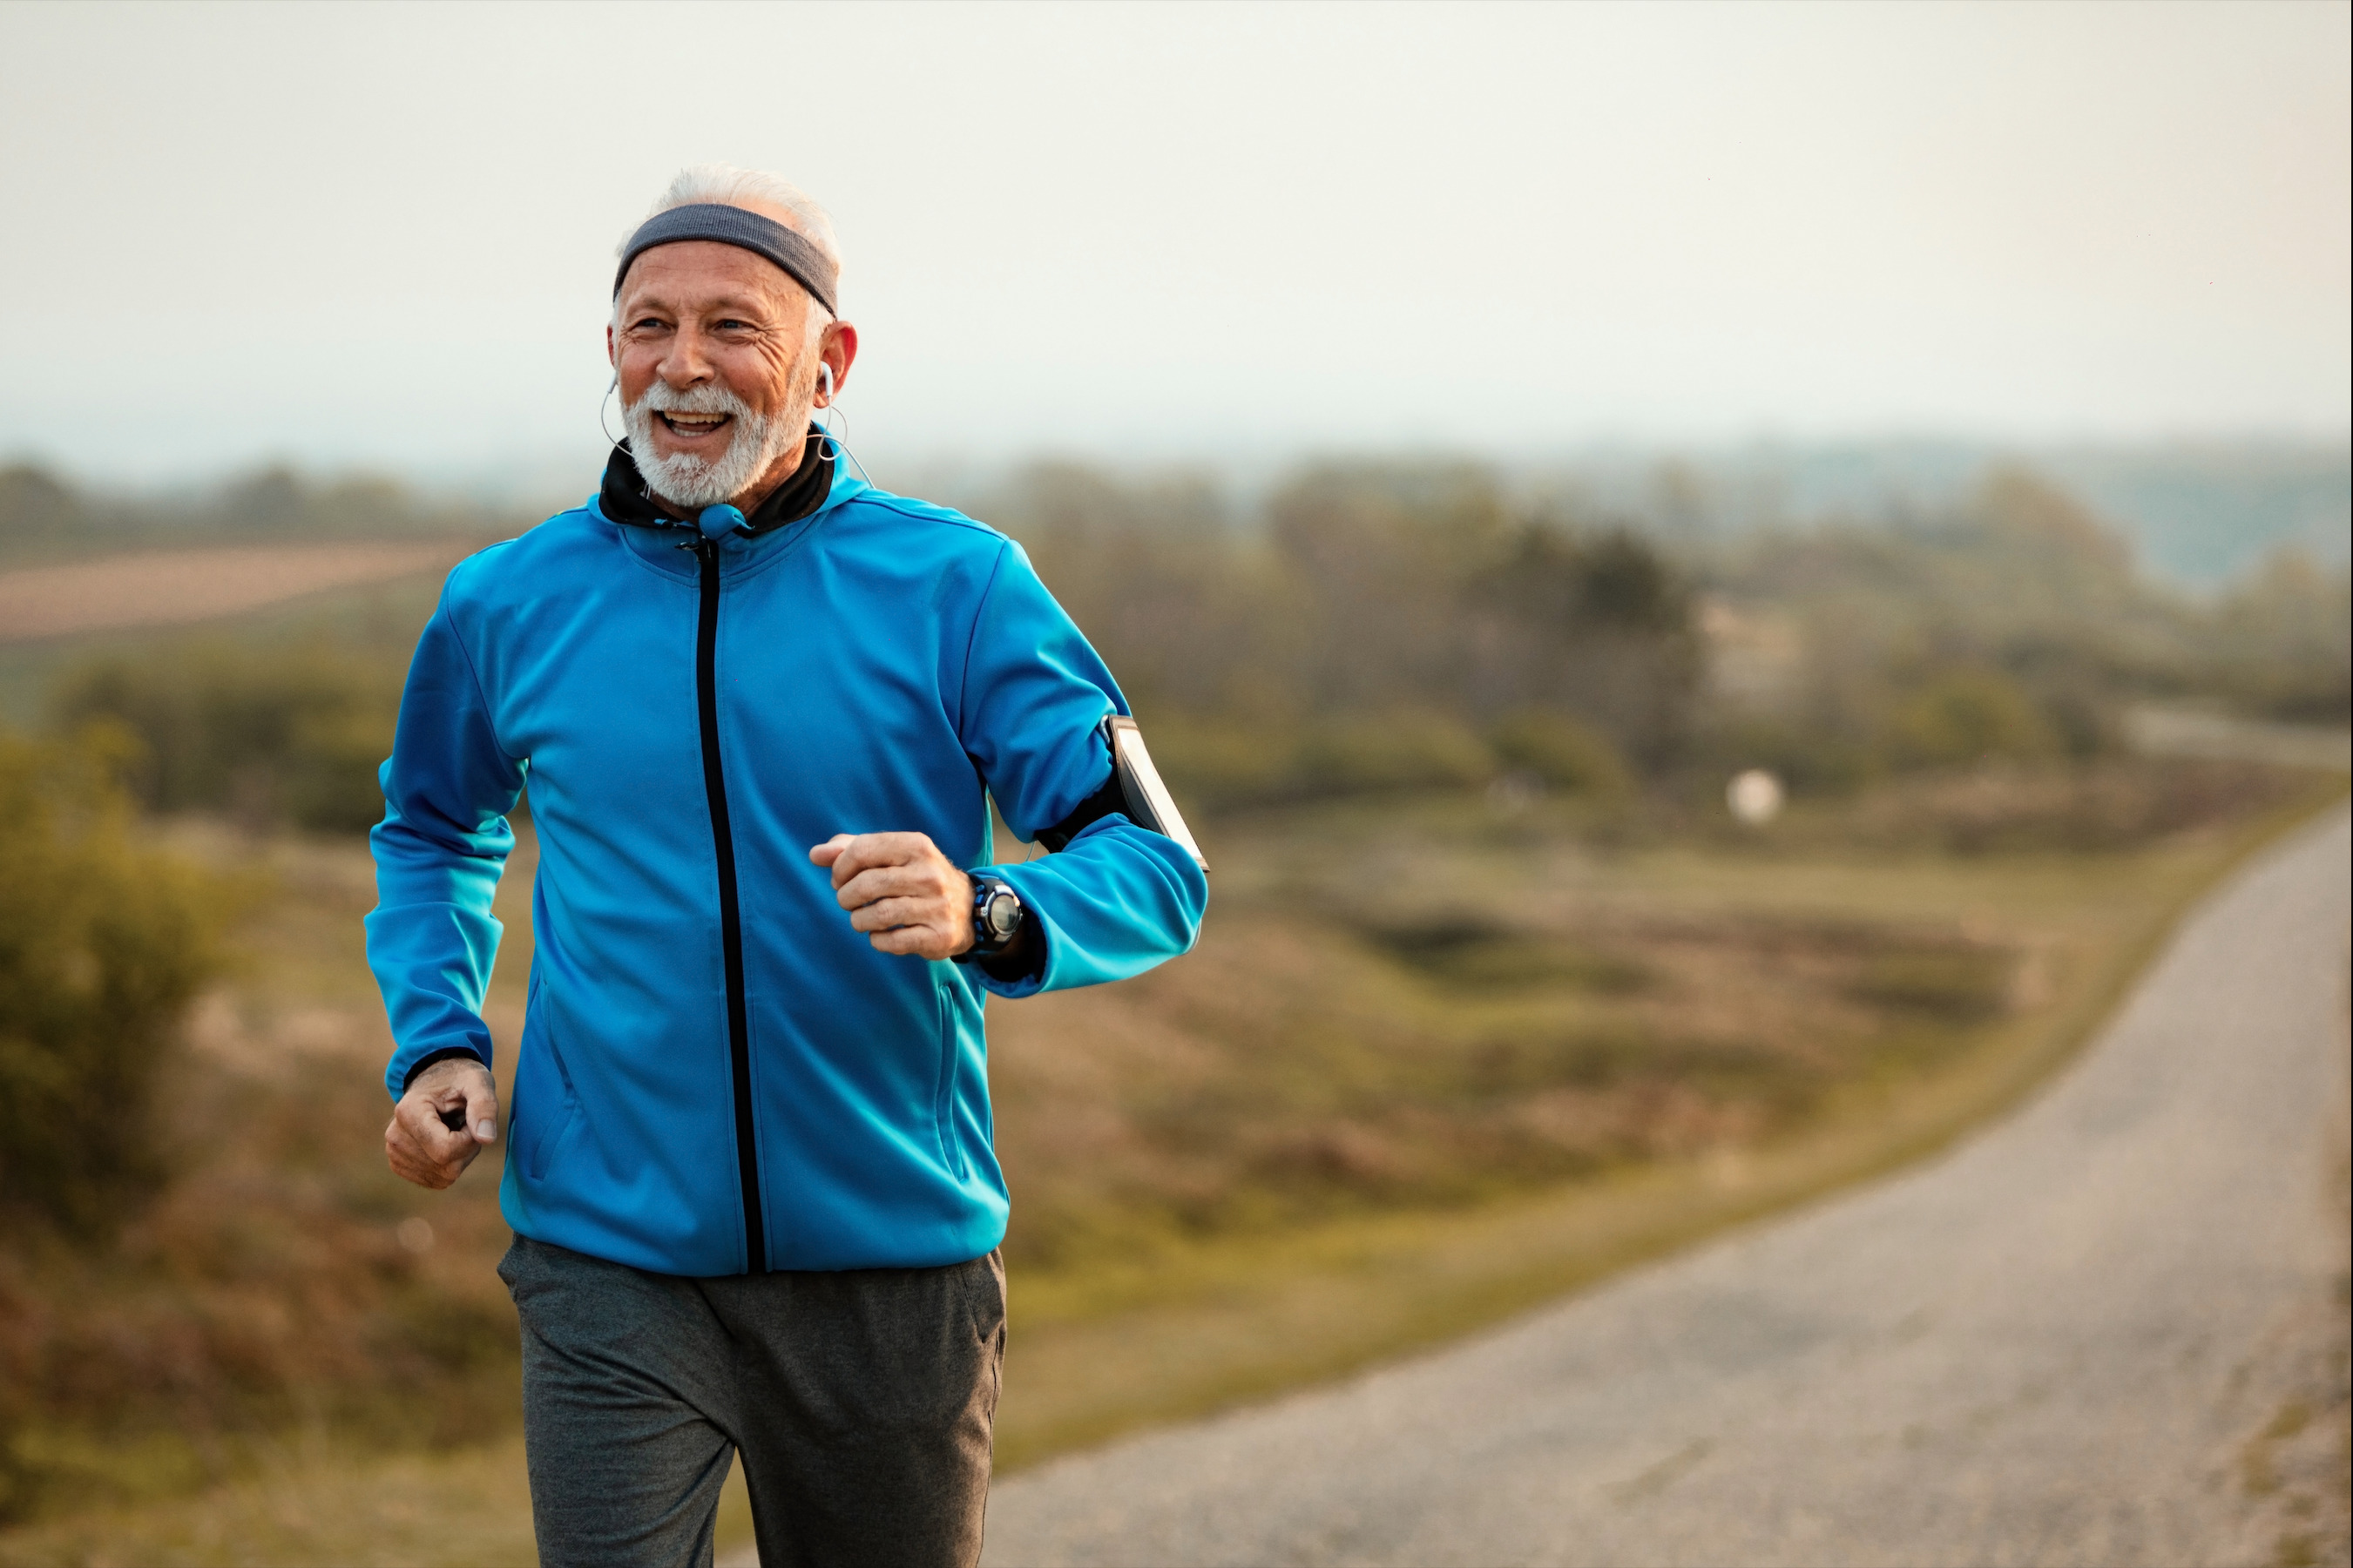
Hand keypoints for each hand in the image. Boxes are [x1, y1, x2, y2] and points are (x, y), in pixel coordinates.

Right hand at [385, 1056, 498, 1189]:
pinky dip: (449, 1166)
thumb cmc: (459, 1080)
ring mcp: (394, 1154)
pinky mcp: (399, 1165)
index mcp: (408, 1112)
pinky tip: (445, 1142)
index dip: (469, 1139)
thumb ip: (484, 1106)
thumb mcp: (477, 1082)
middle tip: (465, 1124)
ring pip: (443, 1176)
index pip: (446, 1149)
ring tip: (454, 1130)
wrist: (436, 1082)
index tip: (470, 1119)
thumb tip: (487, 1139)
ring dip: (460, 1157)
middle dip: (466, 1149)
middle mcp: (394, 1136)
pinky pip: (437, 1180)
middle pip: (445, 1166)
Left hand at [810, 832, 973, 959]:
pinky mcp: (939, 935)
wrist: (971, 908)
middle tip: (848, 901)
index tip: (839, 879)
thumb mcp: (893, 855)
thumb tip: (815, 854)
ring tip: (861, 918)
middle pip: (866, 885)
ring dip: (859, 920)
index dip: (840, 868)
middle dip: (846, 896)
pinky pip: (892, 942)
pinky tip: (880, 935)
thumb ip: (852, 849)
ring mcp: (937, 906)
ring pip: (877, 915)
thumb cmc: (918, 877)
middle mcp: (930, 874)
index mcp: (917, 846)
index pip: (863, 850)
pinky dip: (877, 940)